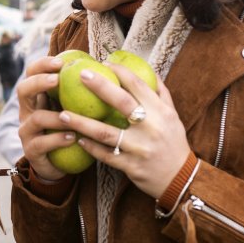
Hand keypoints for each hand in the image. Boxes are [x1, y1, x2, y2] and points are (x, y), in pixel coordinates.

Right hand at [15, 55, 70, 180]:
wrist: (59, 164)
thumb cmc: (69, 129)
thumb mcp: (72, 108)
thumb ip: (79, 91)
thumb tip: (103, 67)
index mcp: (37, 97)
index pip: (31, 73)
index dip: (42, 65)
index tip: (60, 62)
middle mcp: (28, 112)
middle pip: (23, 90)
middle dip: (39, 82)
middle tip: (56, 80)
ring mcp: (27, 131)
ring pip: (36, 118)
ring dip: (55, 116)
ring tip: (70, 116)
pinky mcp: (31, 151)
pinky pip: (41, 143)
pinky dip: (58, 139)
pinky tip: (73, 137)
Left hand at [55, 62, 189, 199]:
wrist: (181, 179)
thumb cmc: (173, 143)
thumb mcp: (173, 116)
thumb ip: (161, 94)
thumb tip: (149, 71)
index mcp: (161, 112)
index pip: (139, 85)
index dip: (120, 72)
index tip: (104, 63)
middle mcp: (151, 127)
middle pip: (122, 103)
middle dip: (100, 86)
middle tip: (81, 75)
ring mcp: (140, 148)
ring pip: (106, 133)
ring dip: (82, 123)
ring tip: (62, 114)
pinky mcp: (131, 166)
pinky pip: (106, 155)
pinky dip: (90, 147)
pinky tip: (77, 139)